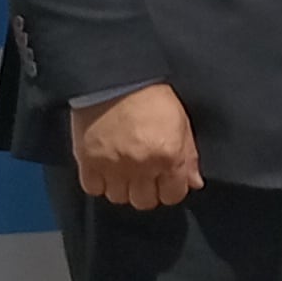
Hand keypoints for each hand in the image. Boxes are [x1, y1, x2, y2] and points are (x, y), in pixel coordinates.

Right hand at [72, 84, 201, 209]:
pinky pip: (93, 188)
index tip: (165, 182)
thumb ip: (189, 156)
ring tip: (123, 171)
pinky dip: (99, 183)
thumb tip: (194, 183)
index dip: (170, 190)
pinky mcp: (87, 161)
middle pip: (144, 202)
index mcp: (168, 156)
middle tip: (143, 176)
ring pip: (118, 198)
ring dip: (122, 188)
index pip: (172, 196)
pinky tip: (104, 169)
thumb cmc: (153, 96)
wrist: (116, 78)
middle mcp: (141, 166)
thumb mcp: (182, 123)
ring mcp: (112, 166)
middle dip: (147, 192)